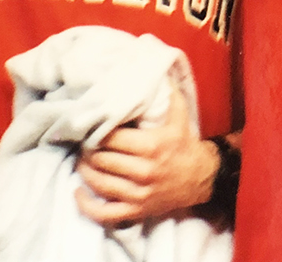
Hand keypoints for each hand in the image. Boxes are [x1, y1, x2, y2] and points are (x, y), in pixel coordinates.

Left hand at [75, 87, 217, 227]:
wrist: (202, 178)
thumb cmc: (184, 145)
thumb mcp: (179, 116)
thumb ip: (168, 93)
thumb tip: (157, 68)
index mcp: (152, 146)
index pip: (112, 138)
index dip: (96, 131)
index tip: (90, 125)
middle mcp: (144, 171)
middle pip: (102, 160)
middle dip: (88, 150)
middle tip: (83, 141)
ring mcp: (139, 193)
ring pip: (100, 183)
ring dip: (84, 170)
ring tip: (81, 159)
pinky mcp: (136, 210)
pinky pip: (104, 213)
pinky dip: (87, 205)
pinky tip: (79, 192)